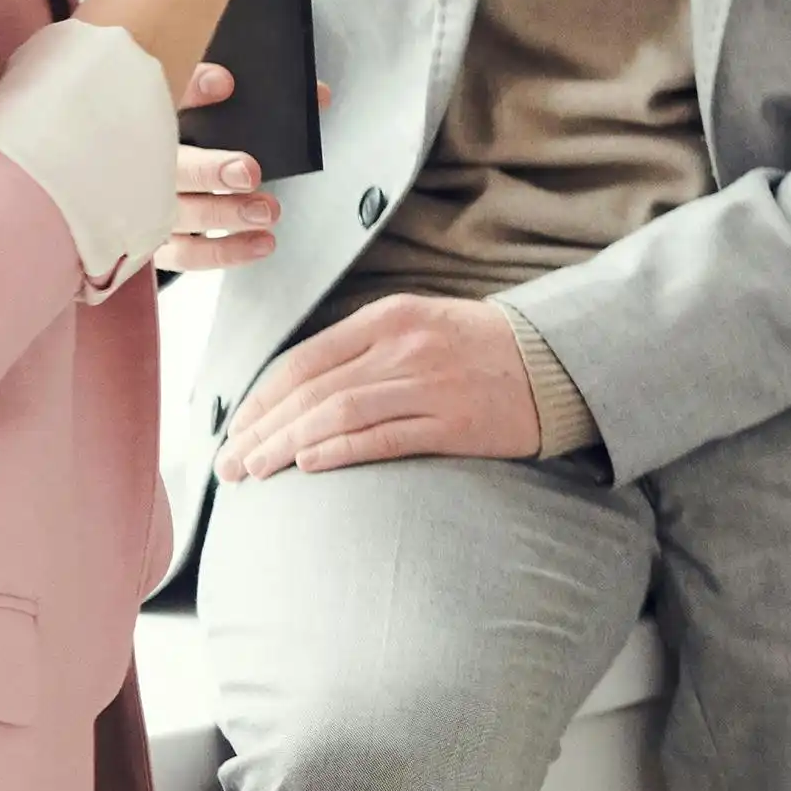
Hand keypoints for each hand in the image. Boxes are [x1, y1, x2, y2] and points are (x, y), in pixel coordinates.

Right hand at [164, 62, 283, 273]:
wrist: (149, 181)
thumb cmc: (193, 142)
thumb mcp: (217, 112)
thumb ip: (260, 102)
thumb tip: (318, 96)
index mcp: (155, 121)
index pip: (165, 95)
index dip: (192, 87)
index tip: (224, 82)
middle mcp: (145, 164)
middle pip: (169, 167)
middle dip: (210, 170)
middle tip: (249, 171)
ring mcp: (146, 206)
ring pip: (181, 214)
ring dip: (225, 214)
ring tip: (267, 210)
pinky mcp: (158, 243)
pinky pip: (188, 253)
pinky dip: (225, 252)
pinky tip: (262, 242)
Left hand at [217, 295, 543, 479]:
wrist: (561, 364)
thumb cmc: (483, 351)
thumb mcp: (420, 327)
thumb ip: (364, 350)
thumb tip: (300, 391)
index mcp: (388, 318)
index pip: (303, 360)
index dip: (260, 400)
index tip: (235, 430)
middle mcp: (404, 347)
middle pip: (310, 391)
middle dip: (261, 430)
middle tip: (229, 464)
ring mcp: (431, 384)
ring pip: (336, 414)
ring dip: (286, 446)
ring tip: (256, 472)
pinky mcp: (457, 422)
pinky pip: (384, 438)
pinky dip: (339, 451)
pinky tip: (308, 467)